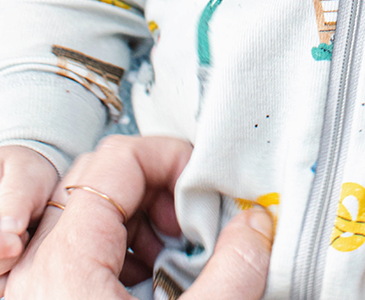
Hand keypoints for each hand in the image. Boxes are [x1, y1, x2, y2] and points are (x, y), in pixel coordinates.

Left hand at [4, 135, 273, 299]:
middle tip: (191, 223)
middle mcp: (32, 270)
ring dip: (132, 222)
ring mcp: (26, 291)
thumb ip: (233, 268)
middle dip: (155, 190)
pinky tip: (141, 288)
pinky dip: (108, 254)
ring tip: (168, 258)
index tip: (203, 185)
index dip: (171, 158)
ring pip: (76, 216)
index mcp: (65, 262)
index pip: (117, 158)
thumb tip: (258, 223)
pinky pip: (65, 254)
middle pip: (94, 179)